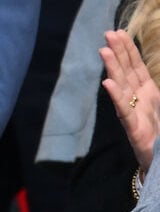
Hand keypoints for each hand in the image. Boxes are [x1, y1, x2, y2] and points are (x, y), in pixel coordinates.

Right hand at [101, 29, 159, 176]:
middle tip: (108, 35)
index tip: (119, 33)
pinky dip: (116, 97)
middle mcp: (139, 100)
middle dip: (118, 53)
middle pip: (127, 72)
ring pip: (122, 87)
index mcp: (149, 93)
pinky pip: (124, 110)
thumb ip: (157, 94)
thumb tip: (145, 77)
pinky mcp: (134, 129)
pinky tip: (108, 84)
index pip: (136, 67)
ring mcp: (135, 113)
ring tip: (105, 51)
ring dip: (113, 69)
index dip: (128, 50)